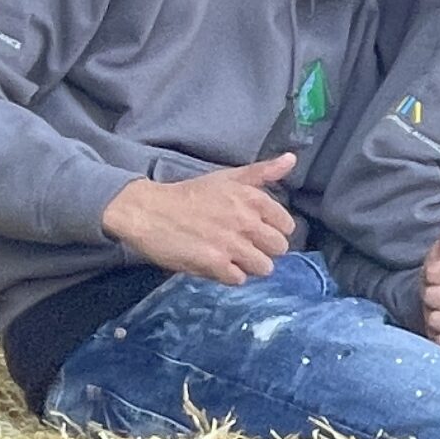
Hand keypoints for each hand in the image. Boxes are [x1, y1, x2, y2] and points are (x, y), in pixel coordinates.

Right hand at [100, 152, 296, 282]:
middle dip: (264, 249)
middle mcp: (245, 221)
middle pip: (279, 249)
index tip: (257, 229)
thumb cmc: (190, 195)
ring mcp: (231, 244)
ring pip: (264, 267)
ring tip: (231, 256)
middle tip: (244, 245)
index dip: (273, 230)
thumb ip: (262, 172)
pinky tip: (217, 264)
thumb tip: (292, 159)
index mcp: (252, 199)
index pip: (287, 225)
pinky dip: (229, 275)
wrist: (147, 211)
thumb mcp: (227, 177)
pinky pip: (239, 279)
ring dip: (249, 265)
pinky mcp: (214, 264)